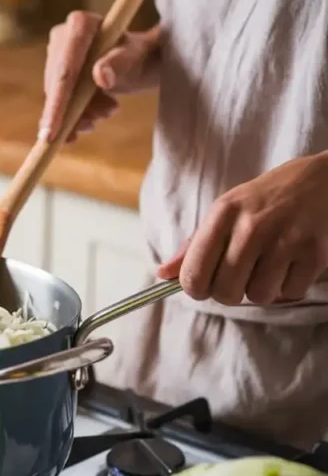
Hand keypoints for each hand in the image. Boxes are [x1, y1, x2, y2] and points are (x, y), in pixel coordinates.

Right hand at [40, 12, 161, 142]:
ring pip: (56, 94)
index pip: (66, 69)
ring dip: (76, 113)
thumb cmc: (140, 56)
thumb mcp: (136, 59)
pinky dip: (71, 116)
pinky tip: (86, 124)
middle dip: (69, 112)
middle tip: (92, 126)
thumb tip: (101, 75)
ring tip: (106, 112)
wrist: (140, 60)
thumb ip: (120, 63)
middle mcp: (63, 35)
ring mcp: (57, 53)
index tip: (51, 133)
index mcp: (81, 24)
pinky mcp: (56, 69)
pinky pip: (57, 98)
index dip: (58, 102)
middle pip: (56, 84)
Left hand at [156, 153, 327, 304]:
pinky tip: (289, 265)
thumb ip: (194, 246)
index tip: (204, 285)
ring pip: (257, 296)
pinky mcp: (315, 253)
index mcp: (223, 214)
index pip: (193, 274)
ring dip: (260, 290)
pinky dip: (288, 287)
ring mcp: (285, 240)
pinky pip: (290, 293)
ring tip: (266, 268)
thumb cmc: (264, 200)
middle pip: (224, 292)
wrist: (321, 179)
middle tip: (239, 277)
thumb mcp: (225, 211)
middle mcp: (252, 226)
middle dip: (229, 293)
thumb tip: (162, 275)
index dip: (195, 289)